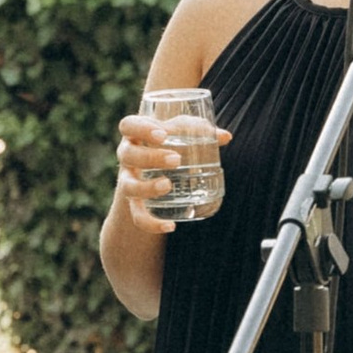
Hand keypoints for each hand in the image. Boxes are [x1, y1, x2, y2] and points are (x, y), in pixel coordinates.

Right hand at [112, 109, 230, 233]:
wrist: (151, 172)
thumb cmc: (169, 143)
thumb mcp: (181, 132)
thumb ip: (200, 131)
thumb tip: (226, 136)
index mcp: (135, 134)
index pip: (128, 125)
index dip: (141, 128)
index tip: (163, 134)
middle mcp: (127, 157)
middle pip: (128, 155)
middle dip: (150, 157)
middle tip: (176, 159)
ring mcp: (128, 181)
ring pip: (127, 186)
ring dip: (147, 187)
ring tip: (168, 185)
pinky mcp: (134, 203)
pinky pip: (137, 216)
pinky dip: (151, 223)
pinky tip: (170, 226)